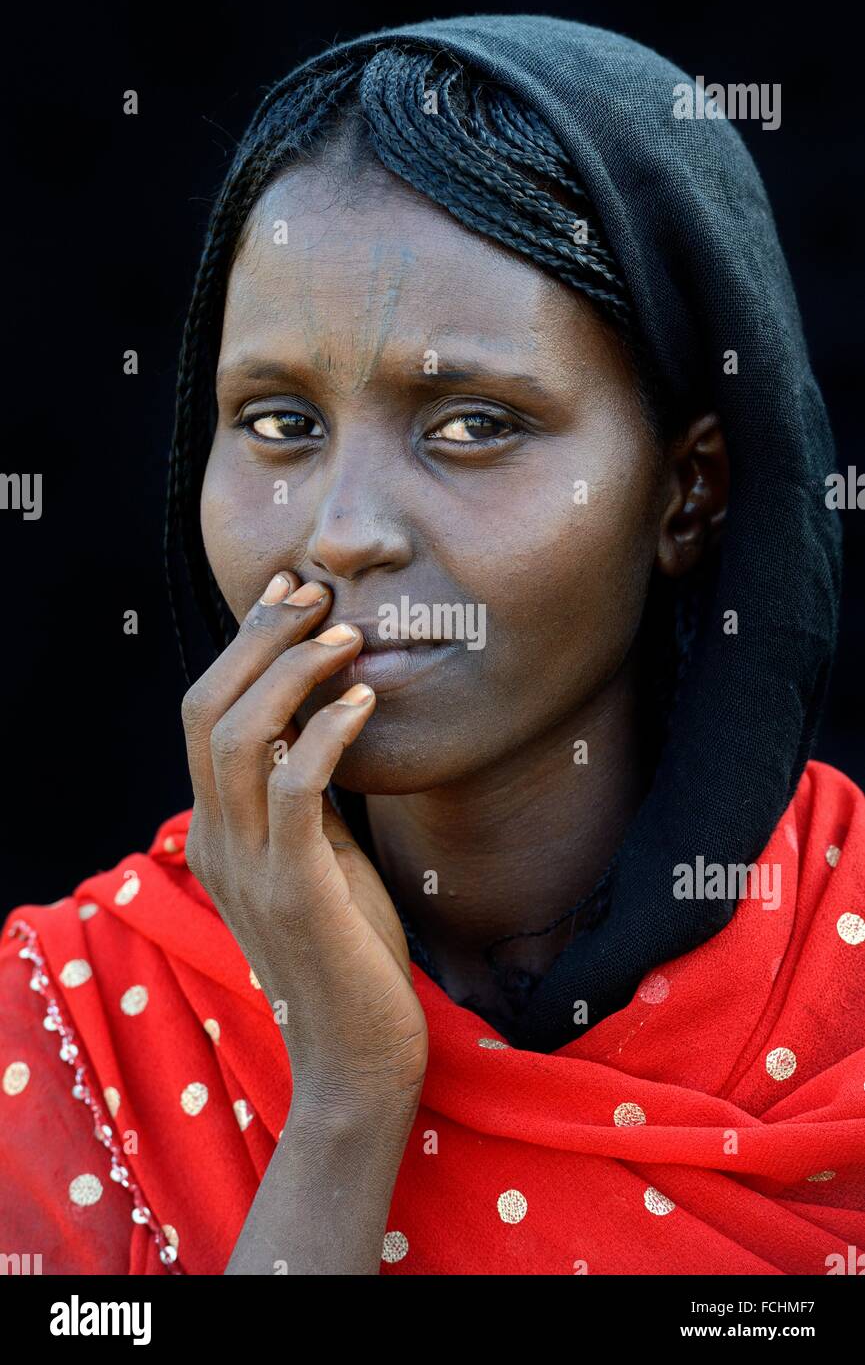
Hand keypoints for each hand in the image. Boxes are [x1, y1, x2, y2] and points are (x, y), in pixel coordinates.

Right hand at [181, 571, 428, 1116]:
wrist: (356, 1055)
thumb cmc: (349, 949)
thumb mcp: (319, 857)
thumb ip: (305, 798)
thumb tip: (323, 723)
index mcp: (217, 830)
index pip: (204, 715)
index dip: (242, 646)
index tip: (290, 594)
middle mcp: (216, 841)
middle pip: (206, 710)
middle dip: (259, 639)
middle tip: (315, 593)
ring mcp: (248, 867)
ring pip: (237, 738)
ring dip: (292, 673)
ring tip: (348, 634)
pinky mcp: (294, 890)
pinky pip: (294, 790)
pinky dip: (324, 734)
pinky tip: (365, 701)